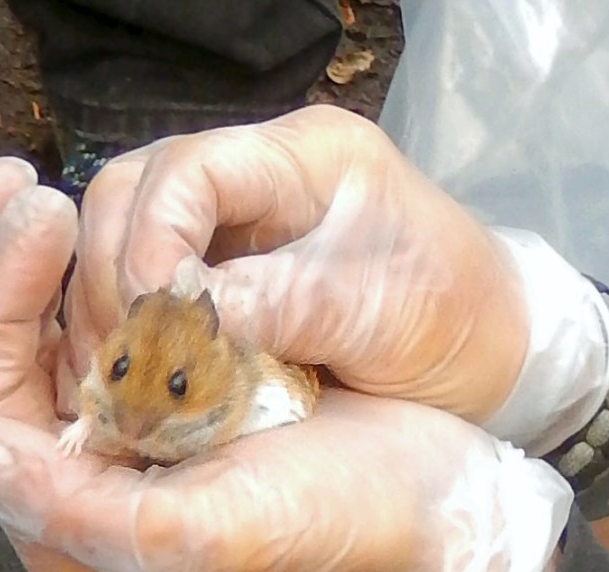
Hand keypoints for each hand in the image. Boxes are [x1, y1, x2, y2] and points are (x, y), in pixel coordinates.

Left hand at [0, 157, 570, 571]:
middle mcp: (96, 477)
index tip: (36, 213)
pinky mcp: (195, 395)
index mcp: (77, 525)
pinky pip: (132, 323)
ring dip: (60, 264)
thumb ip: (69, 506)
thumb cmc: (332, 531)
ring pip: (66, 333)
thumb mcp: (201, 537)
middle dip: (8, 268)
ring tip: (61, 197)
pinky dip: (124, 273)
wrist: (439, 512)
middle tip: (25, 182)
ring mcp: (146, 430)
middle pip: (11, 360)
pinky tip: (132, 229)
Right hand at [61, 104, 531, 423]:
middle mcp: (260, 183)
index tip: (150, 309)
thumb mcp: (374, 307)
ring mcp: (243, 232)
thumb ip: (277, 302)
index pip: (189, 169)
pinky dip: (143, 332)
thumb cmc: (454, 316)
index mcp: (304, 159)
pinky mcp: (237, 281)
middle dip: (118, 270)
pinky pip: (164, 294)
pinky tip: (143, 376)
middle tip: (120, 351)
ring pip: (135, 243)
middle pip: (139, 195)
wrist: (491, 355)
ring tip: (122, 372)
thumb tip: (173, 315)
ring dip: (118, 306)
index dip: (153, 234)